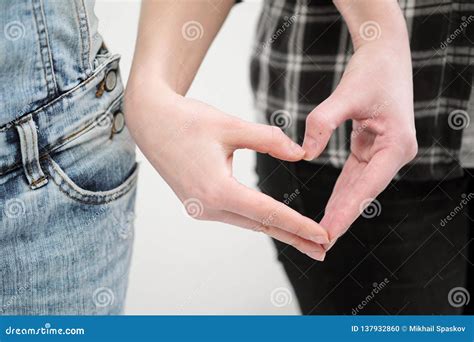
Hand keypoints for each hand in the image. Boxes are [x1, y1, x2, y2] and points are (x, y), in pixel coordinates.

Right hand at [125, 84, 328, 259]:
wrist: (151, 123)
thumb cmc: (187, 120)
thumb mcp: (231, 126)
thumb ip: (269, 140)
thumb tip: (300, 153)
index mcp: (216, 189)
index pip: (267, 212)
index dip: (299, 224)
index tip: (323, 235)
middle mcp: (208, 206)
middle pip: (260, 225)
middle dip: (294, 238)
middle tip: (323, 251)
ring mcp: (202, 209)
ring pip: (248, 222)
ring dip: (277, 230)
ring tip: (305, 240)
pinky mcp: (199, 205)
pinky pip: (235, 216)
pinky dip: (258, 220)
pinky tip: (274, 222)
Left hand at [302, 40, 417, 246]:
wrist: (385, 55)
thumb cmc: (372, 71)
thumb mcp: (346, 94)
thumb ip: (323, 122)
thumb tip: (304, 154)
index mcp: (397, 145)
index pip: (367, 186)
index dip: (347, 210)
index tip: (329, 232)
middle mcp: (394, 153)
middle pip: (364, 192)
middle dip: (343, 216)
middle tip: (322, 242)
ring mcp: (384, 152)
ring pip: (359, 187)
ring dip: (341, 207)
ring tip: (323, 232)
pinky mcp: (372, 148)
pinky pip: (355, 175)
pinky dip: (342, 191)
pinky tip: (330, 207)